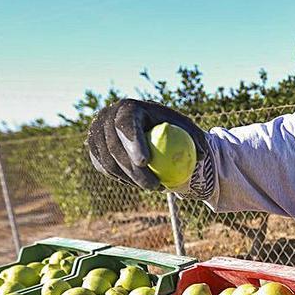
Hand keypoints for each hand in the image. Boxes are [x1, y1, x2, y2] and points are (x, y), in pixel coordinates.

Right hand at [85, 99, 207, 189]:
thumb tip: (201, 154)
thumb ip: (195, 138)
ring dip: (129, 178)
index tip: (146, 162)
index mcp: (128, 108)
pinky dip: (121, 177)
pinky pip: (104, 168)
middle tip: (154, 185)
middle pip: (114, 147)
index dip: (132, 143)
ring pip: (108, 161)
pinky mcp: (93, 148)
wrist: (145, 127)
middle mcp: (107, 117)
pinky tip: (138, 183)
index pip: (126, 125)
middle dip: (133, 170)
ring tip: (152, 187)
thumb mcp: (186, 129)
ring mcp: (96, 133)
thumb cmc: (170, 128)